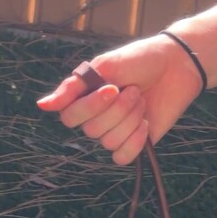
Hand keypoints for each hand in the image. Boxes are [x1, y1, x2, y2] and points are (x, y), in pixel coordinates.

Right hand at [37, 34, 202, 164]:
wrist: (174, 65)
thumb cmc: (136, 61)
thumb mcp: (102, 67)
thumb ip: (71, 88)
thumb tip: (42, 106)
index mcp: (82, 98)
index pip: (69, 117)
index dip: (91, 106)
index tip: (112, 87)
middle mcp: (94, 118)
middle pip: (91, 130)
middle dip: (118, 109)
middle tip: (132, 90)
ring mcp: (113, 131)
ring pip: (109, 141)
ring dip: (130, 119)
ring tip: (141, 99)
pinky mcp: (134, 143)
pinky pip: (123, 156)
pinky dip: (135, 141)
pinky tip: (145, 123)